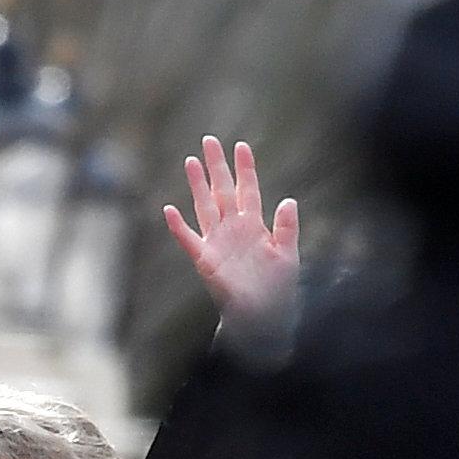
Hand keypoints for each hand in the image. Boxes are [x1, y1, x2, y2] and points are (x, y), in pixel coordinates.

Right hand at [162, 137, 299, 324]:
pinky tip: (169, 210)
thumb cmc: (278, 288)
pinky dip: (178, 226)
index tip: (241, 146)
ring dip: (197, 185)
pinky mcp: (205, 260)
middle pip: (222, 190)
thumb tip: (289, 200)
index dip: (245, 168)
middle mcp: (233, 229)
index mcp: (254, 225)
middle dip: (216, 166)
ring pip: (205, 207)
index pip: (248, 190)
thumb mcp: (288, 255)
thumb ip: (287, 228)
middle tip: (209, 141)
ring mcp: (217, 242)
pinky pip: (188, 240)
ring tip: (190, 162)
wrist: (263, 317)